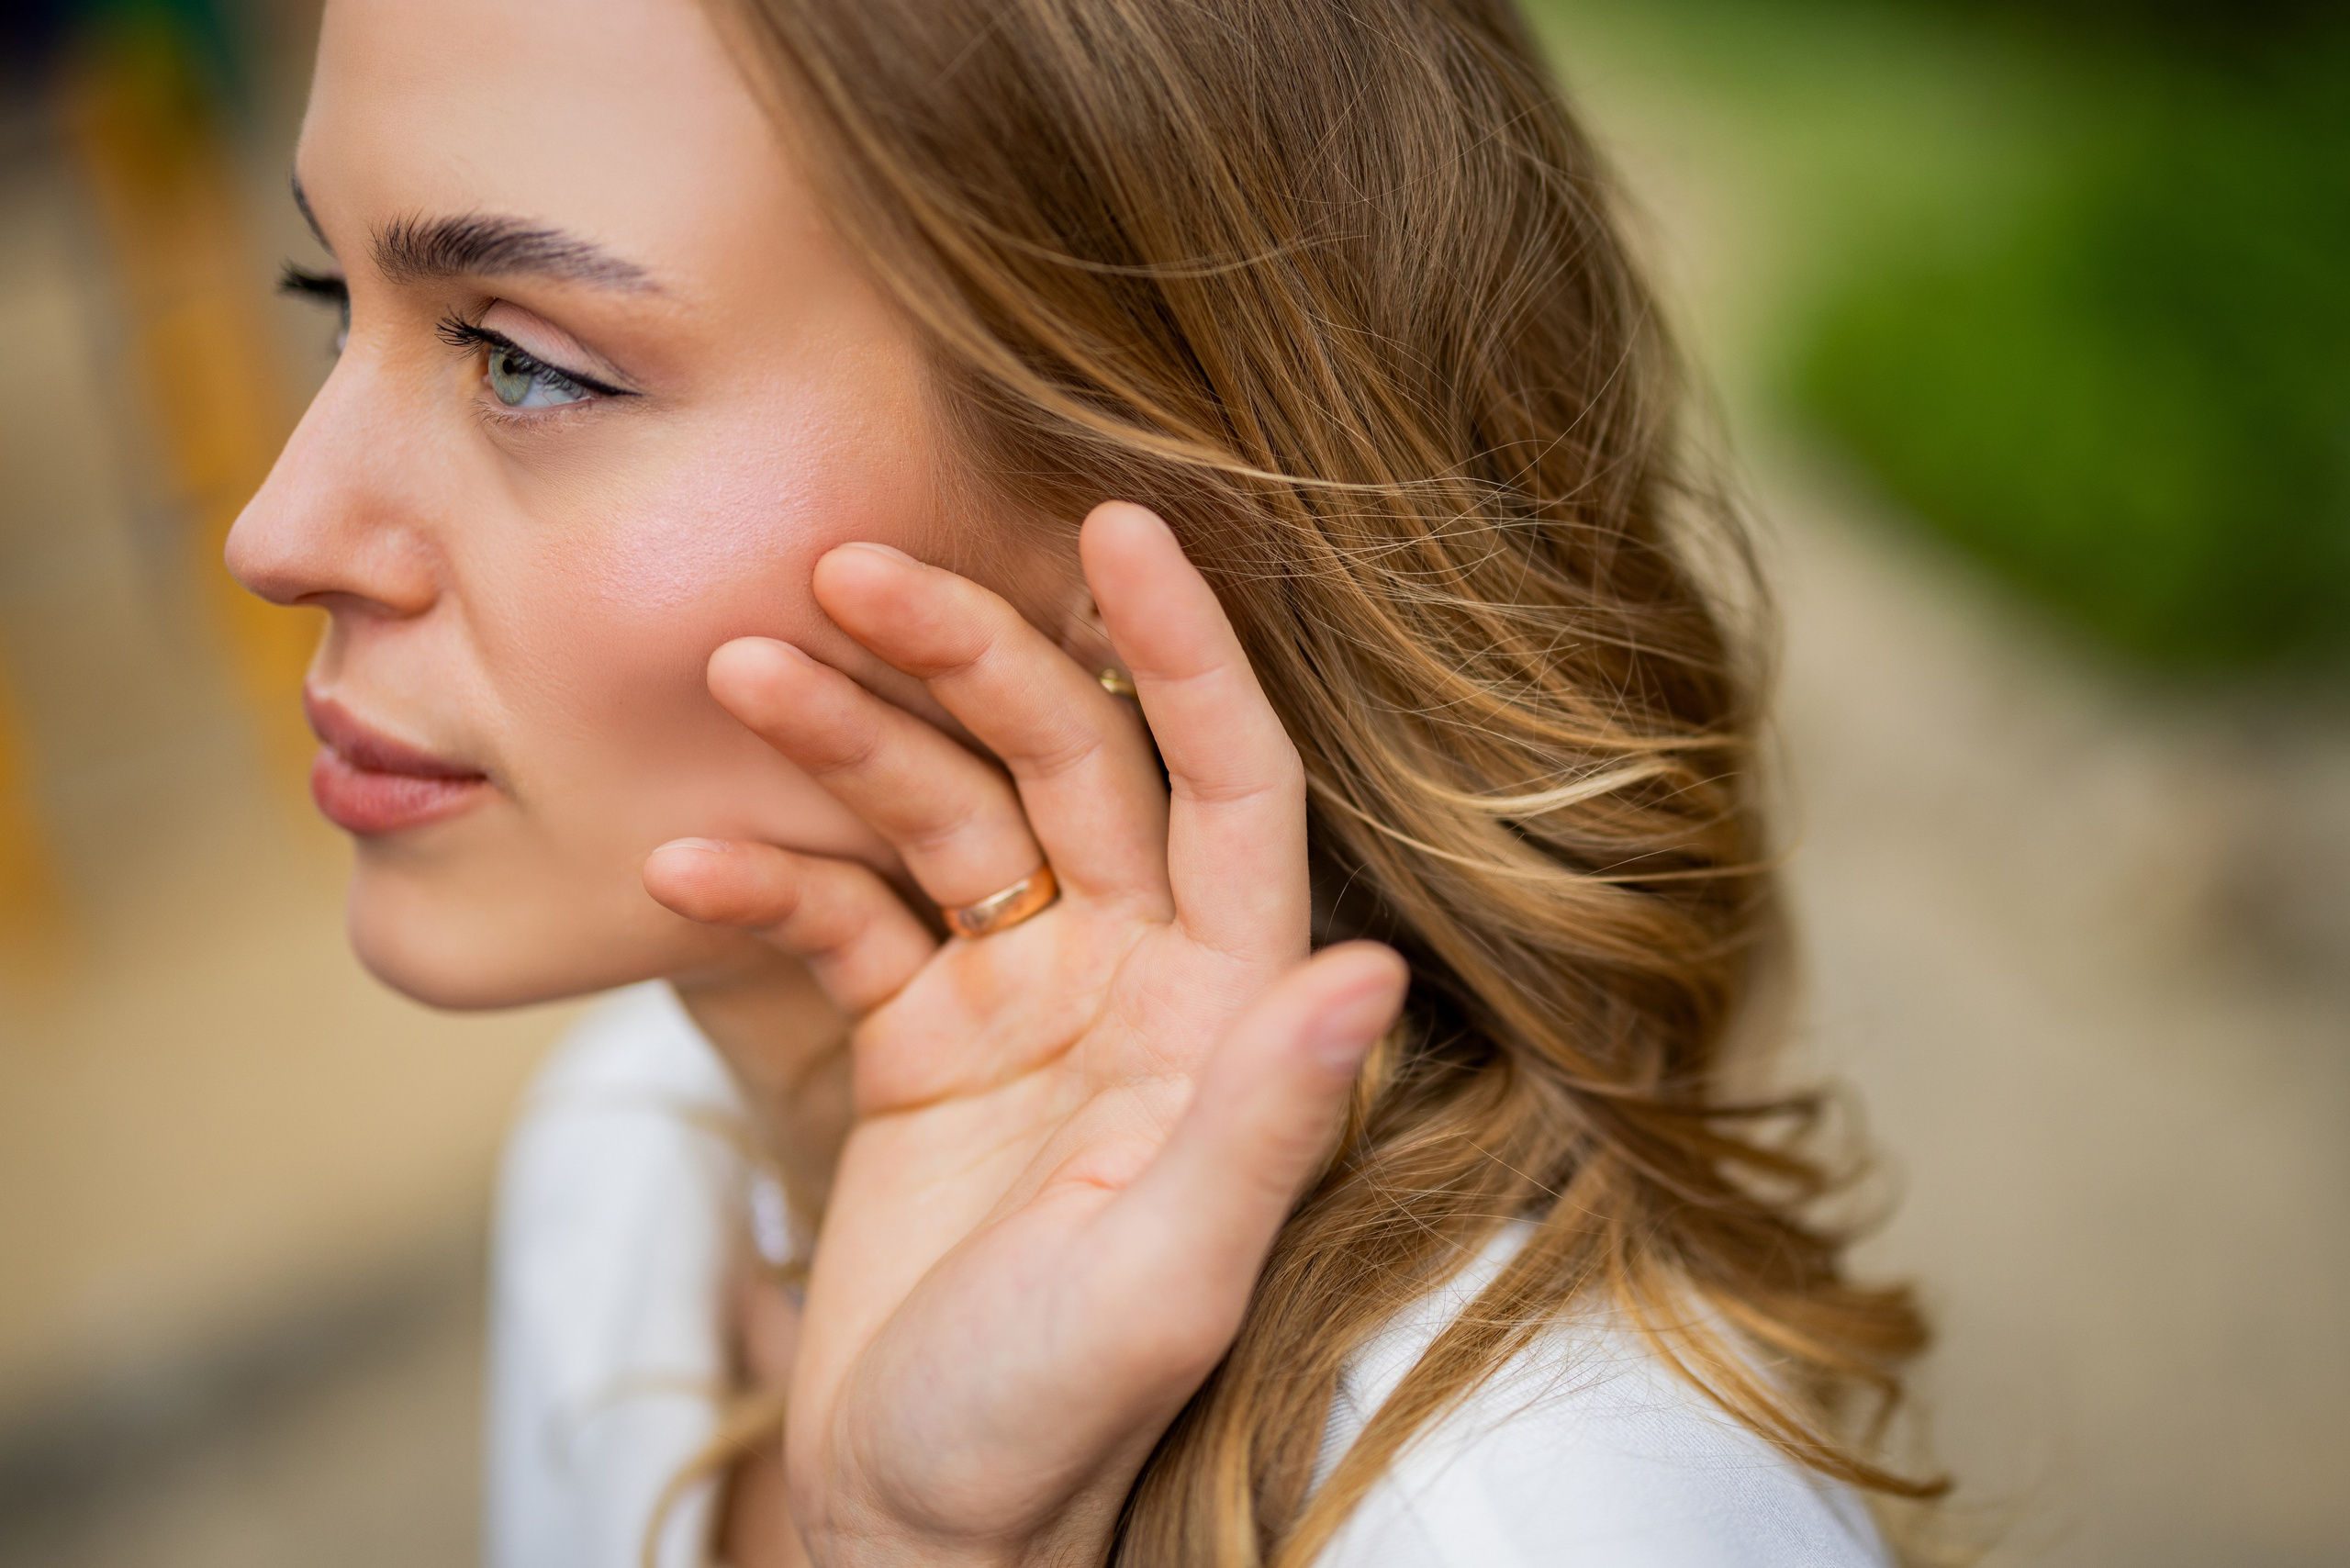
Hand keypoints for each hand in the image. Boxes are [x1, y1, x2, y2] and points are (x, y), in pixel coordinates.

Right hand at [644, 502, 1406, 1566]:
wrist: (913, 1519)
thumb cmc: (1048, 1425)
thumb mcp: (1157, 1285)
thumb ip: (1259, 1125)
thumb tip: (1370, 969)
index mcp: (1224, 1014)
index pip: (1230, 787)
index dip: (1184, 653)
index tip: (1119, 523)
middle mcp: (1136, 976)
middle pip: (1062, 761)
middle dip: (963, 656)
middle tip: (844, 567)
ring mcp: (1022, 996)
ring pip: (940, 814)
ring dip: (841, 738)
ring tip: (737, 671)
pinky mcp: (917, 1034)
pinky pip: (841, 915)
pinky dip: (767, 879)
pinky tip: (681, 861)